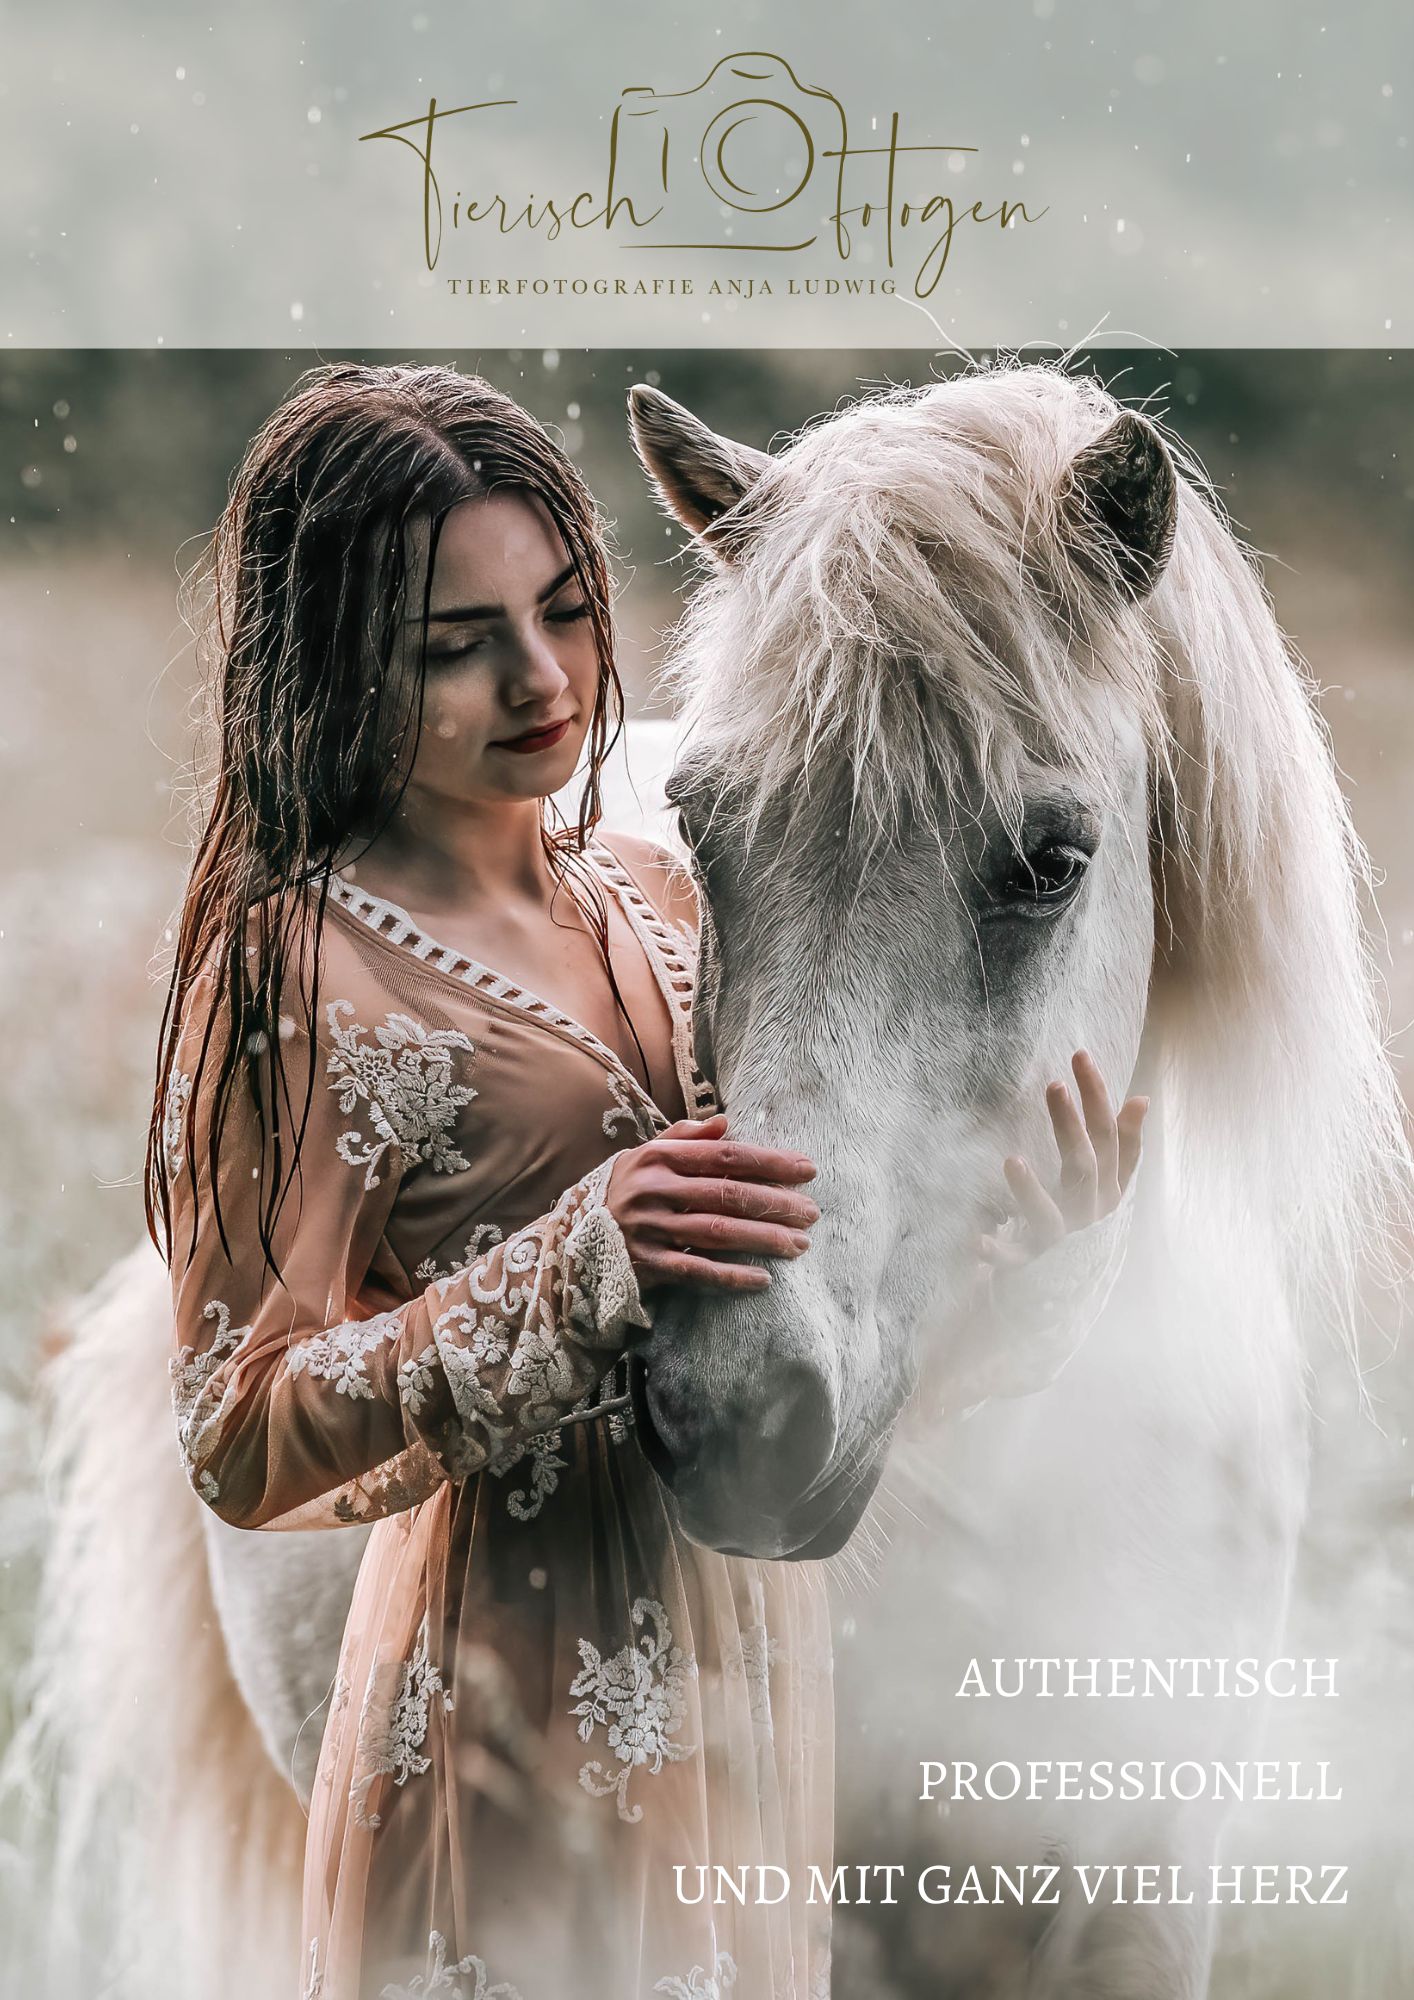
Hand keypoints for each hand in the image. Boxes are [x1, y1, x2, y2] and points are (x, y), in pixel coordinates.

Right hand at [605, 1112, 819, 1295]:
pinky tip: (763, 1279)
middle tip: (812, 1213)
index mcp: (660, 1158)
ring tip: (800, 1245)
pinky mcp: (647, 1265)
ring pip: (717, 1233)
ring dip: (763, 1239)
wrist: (574, 1239)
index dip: (770, 1162)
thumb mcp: (647, 1156)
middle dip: (776, 1203)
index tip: (808, 1169)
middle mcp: (655, 1190)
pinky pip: (696, 1271)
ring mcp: (650, 1229)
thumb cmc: (625, 1191)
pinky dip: (731, 1276)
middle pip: (728, 1194)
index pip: (726, 1156)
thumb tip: (726, 1121)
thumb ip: (686, 1137)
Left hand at [980, 1050, 1146, 1269]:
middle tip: (1054, 1086)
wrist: (1062, 1287)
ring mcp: (1061, 1239)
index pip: (1108, 1136)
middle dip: (1071, 1128)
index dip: (1098, 1097)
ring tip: (1011, 1161)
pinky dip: (997, 1252)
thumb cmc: (1080, 1219)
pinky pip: (1014, 1259)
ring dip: (1030, 1191)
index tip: (1080, 1055)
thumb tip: (1141, 1099)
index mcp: (1107, 1189)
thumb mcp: (1105, 1182)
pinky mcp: (1031, 1263)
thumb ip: (1122, 1145)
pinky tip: (978, 1240)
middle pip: (1084, 1167)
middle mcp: (1088, 1213)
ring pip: (1050, 1215)